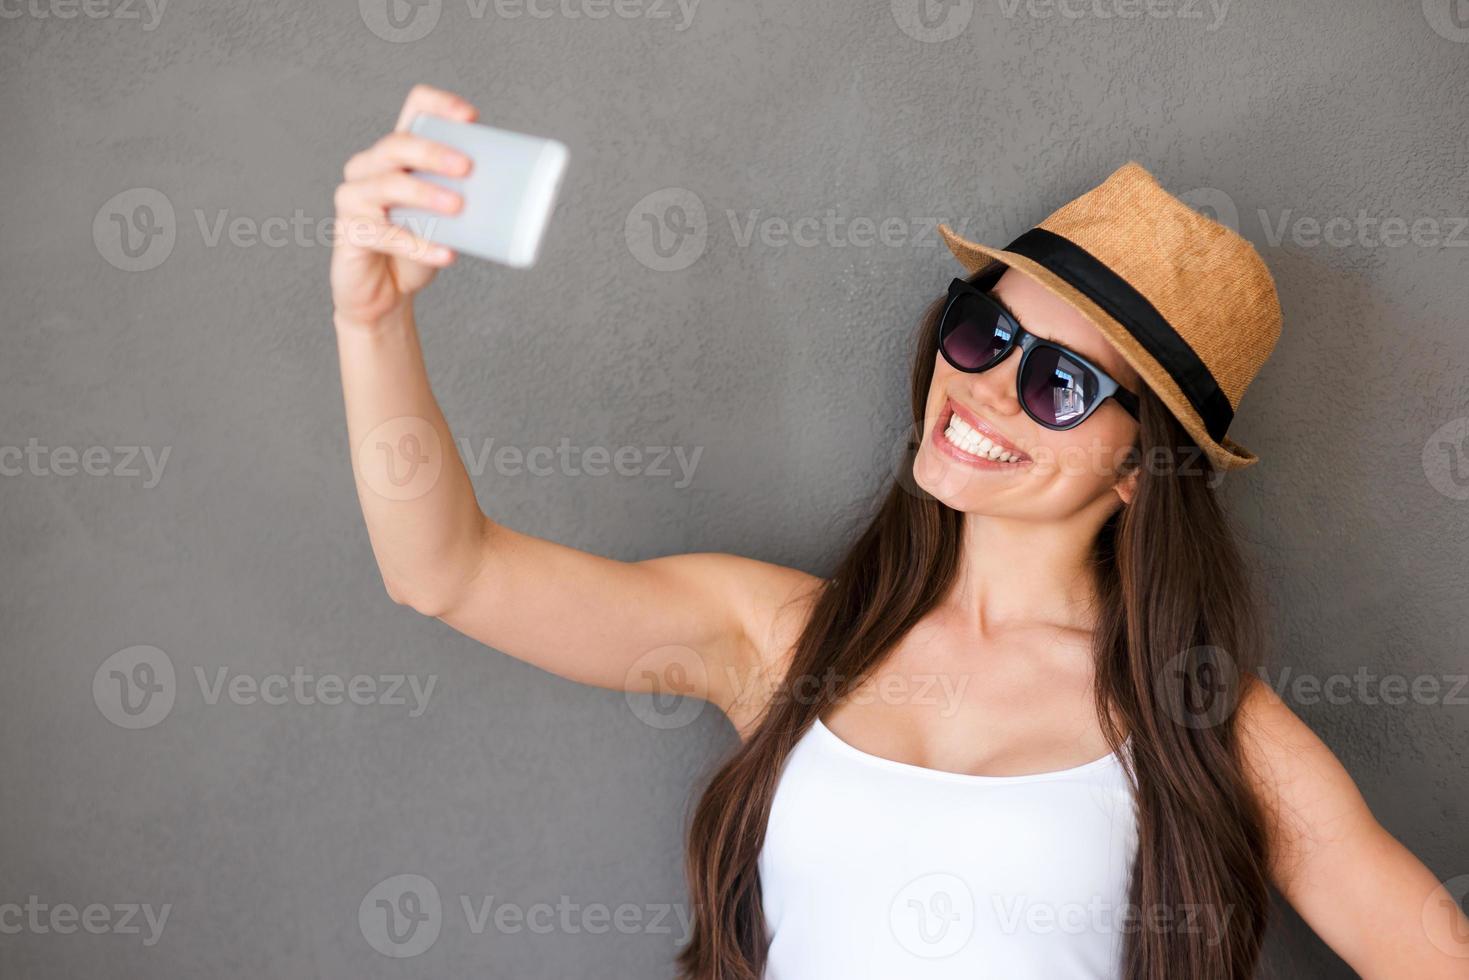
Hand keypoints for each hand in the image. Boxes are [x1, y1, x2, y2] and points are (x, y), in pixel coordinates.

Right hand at [330, 84, 478, 328]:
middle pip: (398, 144)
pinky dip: (419, 245)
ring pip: (387, 183)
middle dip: (433, 152)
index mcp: (397, 154)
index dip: (439, 105)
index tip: (470, 118)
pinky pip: (385, 235)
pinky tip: (446, 254)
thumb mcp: (444, 219)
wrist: (385, 294)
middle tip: (467, 168)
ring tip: (458, 207)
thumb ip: (465, 199)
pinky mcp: (350, 232)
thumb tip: (517, 198)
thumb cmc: (416, 248)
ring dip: (426, 193)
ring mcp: (354, 197)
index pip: (413, 108)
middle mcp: (369, 167)